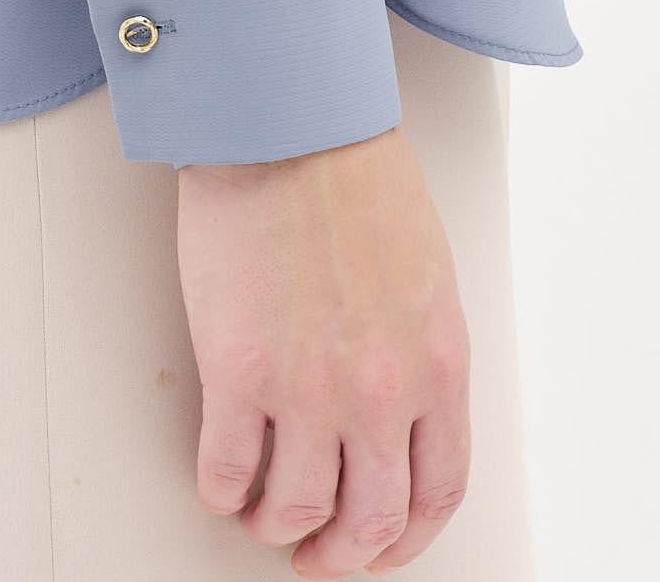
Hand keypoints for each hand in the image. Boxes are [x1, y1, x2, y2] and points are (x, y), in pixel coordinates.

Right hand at [174, 121, 471, 571]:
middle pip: (371, 521)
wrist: (287, 121)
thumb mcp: (426, 271)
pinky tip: (221, 477)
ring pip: (296, 512)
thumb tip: (398, 412)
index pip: (438, 491)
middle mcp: (382, 393)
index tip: (380, 545)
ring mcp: (308, 389)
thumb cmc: (353, 173)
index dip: (407, 537)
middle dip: (341, 553)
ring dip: (276, 525)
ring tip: (260, 513)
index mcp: (437, 365)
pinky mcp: (238, 373)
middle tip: (315, 554)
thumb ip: (418, 349)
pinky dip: (222, 491)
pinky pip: (227, 473)